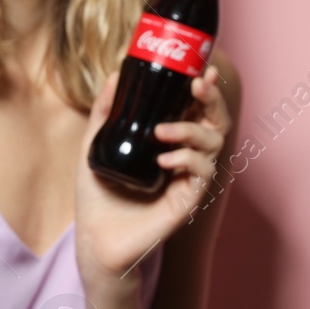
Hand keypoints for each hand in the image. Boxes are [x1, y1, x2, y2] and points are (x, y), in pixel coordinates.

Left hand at [74, 65, 232, 288]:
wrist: (94, 239)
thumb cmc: (97, 195)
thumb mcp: (94, 146)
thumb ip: (104, 113)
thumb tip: (114, 76)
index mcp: (169, 144)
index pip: (197, 110)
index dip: (206, 89)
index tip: (204, 69)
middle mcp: (185, 159)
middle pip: (215, 123)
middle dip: (212, 100)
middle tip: (197, 86)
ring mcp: (189, 180)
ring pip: (213, 145)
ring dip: (191, 131)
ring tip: (162, 131)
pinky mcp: (188, 202)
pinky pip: (202, 174)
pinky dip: (188, 160)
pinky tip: (165, 159)